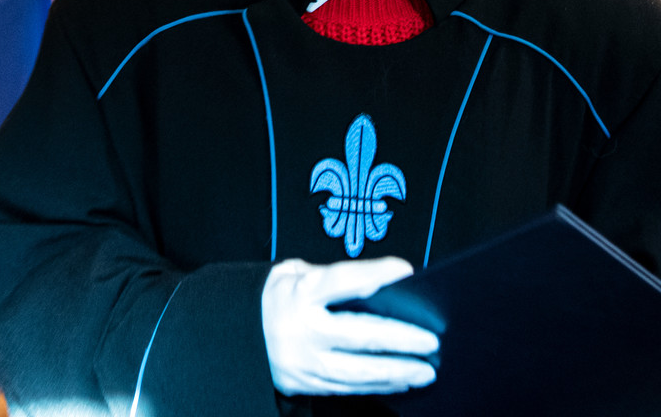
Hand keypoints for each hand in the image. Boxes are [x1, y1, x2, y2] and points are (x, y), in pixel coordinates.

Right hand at [261, 258, 438, 396]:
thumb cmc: (270, 298)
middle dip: (401, 340)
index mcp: (298, 293)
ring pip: (359, 372)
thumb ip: (333, 278)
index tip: (407, 271)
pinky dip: (377, 386)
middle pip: (361, 336)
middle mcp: (302, 330)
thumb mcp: (293, 274)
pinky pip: (347, 388)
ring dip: (397, 371)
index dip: (377, 274)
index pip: (344, 281)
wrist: (229, 334)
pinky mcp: (304, 384)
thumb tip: (379, 283)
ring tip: (425, 369)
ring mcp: (303, 362)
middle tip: (431, 341)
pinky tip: (399, 381)